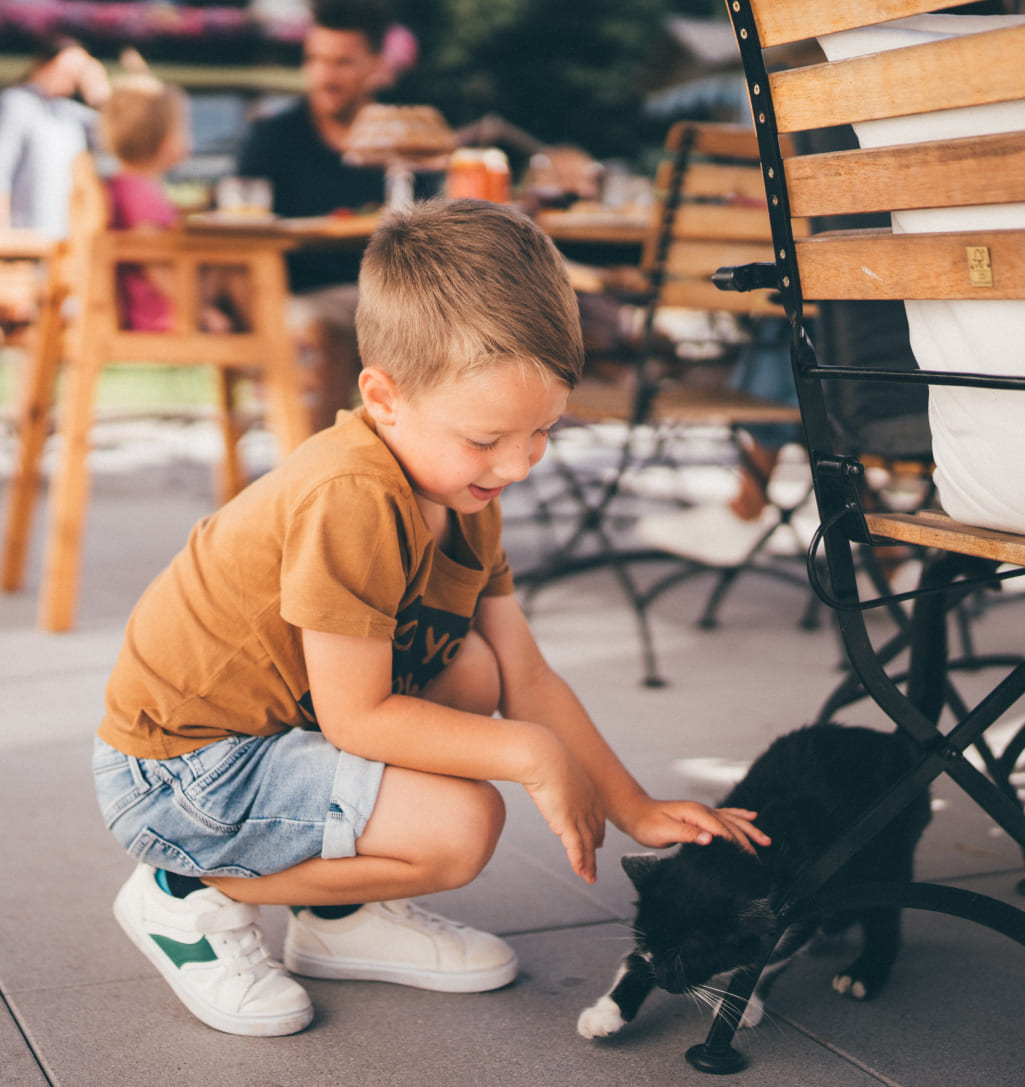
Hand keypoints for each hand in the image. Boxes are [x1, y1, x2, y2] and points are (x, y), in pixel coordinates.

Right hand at [522, 736, 605, 883]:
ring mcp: (579, 813)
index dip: (597, 831)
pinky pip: (576, 847)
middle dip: (594, 850)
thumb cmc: (541, 755)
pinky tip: (580, 872)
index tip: (598, 843)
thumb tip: (543, 778)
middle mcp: (587, 803)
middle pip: (594, 832)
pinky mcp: (567, 821)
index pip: (596, 816)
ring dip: (588, 863)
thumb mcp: (552, 767)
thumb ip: (553, 778)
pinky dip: (579, 861)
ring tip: (590, 878)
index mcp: (587, 789)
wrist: (541, 755)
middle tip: (594, 864)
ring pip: (587, 844)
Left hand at [624, 798, 770, 853]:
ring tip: (766, 840)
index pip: (723, 830)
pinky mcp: (700, 815)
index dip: (737, 845)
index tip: (749, 860)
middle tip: (760, 860)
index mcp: (696, 813)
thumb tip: (708, 838)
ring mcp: (702, 811)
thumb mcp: (663, 831)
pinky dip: (739, 817)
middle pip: (732, 825)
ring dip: (749, 830)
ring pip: (732, 819)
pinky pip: (725, 815)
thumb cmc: (647, 823)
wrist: (636, 813)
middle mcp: (702, 810)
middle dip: (748, 841)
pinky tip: (750, 817)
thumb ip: (686, 833)